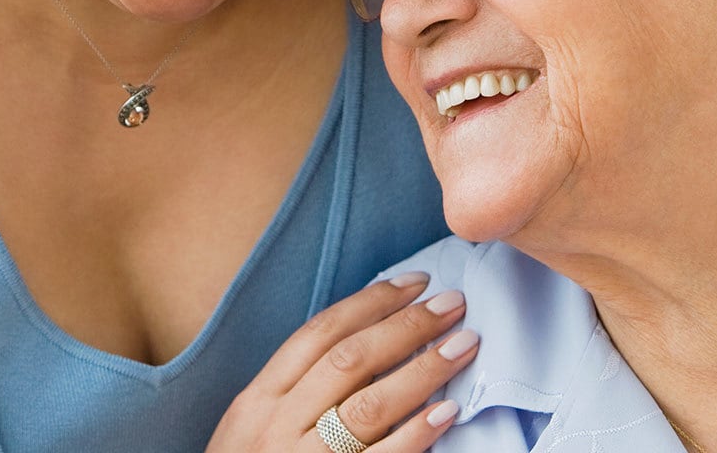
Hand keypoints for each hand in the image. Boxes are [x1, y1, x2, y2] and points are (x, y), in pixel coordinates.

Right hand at [209, 273, 476, 451]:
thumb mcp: (253, 429)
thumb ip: (294, 390)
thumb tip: (364, 339)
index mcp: (256, 402)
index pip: (317, 334)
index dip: (369, 303)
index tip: (414, 282)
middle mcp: (275, 427)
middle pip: (348, 361)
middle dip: (405, 326)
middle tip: (452, 304)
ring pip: (367, 405)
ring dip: (422, 370)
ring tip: (464, 345)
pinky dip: (415, 434)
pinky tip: (447, 411)